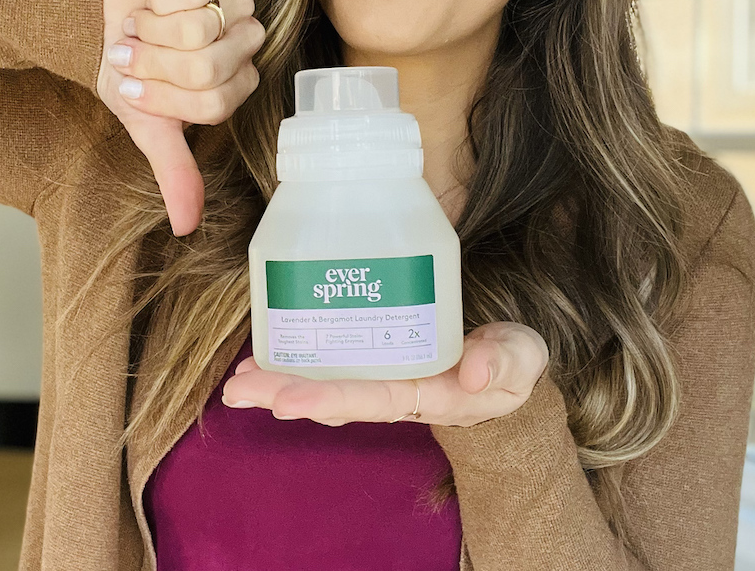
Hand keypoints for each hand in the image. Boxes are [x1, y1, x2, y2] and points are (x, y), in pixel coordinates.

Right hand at [97, 0, 265, 236]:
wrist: (97, 10)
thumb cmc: (127, 64)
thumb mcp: (144, 122)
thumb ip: (173, 170)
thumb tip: (187, 227)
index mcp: (234, 84)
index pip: (213, 104)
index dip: (165, 97)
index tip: (133, 86)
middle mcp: (244, 41)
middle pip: (208, 67)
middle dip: (154, 62)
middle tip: (130, 52)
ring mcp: (237, 0)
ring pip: (201, 28)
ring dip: (153, 28)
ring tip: (139, 24)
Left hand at [221, 322, 549, 426]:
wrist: (505, 363)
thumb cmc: (510, 362)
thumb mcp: (520, 361)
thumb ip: (503, 363)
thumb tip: (472, 371)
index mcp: (425, 392)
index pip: (370, 398)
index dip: (326, 397)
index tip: (283, 400)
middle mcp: (394, 389)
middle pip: (332, 396)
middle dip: (283, 393)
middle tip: (237, 390)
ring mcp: (381, 373)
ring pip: (323, 380)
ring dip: (276, 382)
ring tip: (234, 382)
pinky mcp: (374, 354)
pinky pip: (328, 359)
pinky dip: (293, 359)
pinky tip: (261, 354)